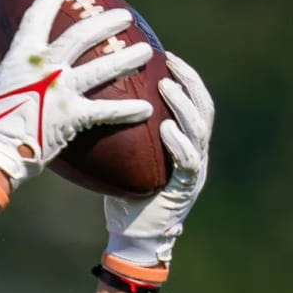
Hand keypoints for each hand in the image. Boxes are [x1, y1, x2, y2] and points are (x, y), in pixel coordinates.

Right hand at [0, 0, 154, 188]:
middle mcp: (47, 68)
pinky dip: (127, 110)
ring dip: (127, 59)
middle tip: (124, 16)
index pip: (37, 17)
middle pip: (82, 36)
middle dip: (106, 22)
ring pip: (103, 68)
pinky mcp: (74, 116)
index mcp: (22, 58)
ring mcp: (62, 90)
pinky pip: (106, 111)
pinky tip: (146, 108)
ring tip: (146, 52)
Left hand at [104, 52, 212, 269]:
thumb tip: (89, 101)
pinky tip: (167, 127)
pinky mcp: (185, 189)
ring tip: (167, 85)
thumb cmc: (123, 194)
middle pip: (202, 108)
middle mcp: (195, 152)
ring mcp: (194, 171)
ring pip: (198, 130)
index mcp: (184, 142)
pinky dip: (178, 142)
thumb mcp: (122, 157)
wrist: (133, 237)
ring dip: (184, 105)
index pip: (192, 102)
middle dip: (189, 81)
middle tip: (170, 61)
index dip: (185, 77)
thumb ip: (120, 132)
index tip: (167, 55)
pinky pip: (187, 161)